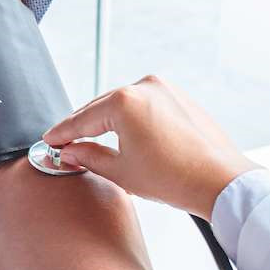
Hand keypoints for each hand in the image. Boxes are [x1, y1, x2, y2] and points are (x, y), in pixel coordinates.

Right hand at [43, 75, 258, 219]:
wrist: (220, 181)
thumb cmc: (175, 178)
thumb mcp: (120, 171)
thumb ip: (89, 156)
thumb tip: (71, 151)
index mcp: (125, 102)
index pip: (82, 119)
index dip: (62, 133)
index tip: (50, 141)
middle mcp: (145, 87)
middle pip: (100, 107)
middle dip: (83, 126)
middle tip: (65, 144)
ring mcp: (165, 89)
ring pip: (122, 105)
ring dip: (106, 122)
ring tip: (90, 142)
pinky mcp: (180, 98)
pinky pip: (144, 105)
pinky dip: (129, 119)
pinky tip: (121, 135)